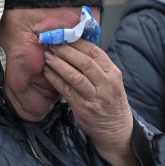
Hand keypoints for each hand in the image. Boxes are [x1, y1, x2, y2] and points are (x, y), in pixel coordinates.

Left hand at [42, 39, 136, 165]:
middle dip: (65, 50)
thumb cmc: (111, 102)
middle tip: (51, 43)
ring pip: (75, 75)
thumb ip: (98, 67)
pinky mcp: (84, 108)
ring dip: (58, 64)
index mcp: (113, 73)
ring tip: (47, 55)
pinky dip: (56, 80)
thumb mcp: (112, 82)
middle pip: (84, 62)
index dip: (77, 42)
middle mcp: (107, 84)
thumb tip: (76, 47)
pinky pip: (67, 90)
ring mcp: (96, 97)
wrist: (117, 130)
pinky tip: (47, 72)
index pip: (95, 52)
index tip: (64, 35)